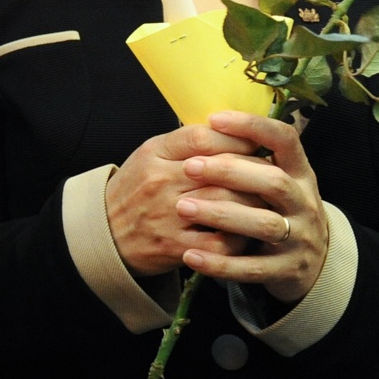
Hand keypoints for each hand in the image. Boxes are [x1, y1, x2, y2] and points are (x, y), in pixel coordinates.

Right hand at [106, 121, 268, 276]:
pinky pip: (219, 242)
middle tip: (275, 177)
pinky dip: (239, 239)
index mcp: (155, 153)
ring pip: (225, 204)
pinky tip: (247, 235)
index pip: (203, 136)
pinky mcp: (174, 246)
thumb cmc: (136, 190)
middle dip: (256, 174)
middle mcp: (160, 181)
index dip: (236, 138)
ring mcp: (167, 215)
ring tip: (269, 204)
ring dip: (254, 205)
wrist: (104, 233)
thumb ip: (187, 143)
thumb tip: (235, 132)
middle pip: (222, 170)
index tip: (255, 145)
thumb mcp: (151, 156)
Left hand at [174, 111, 327, 303]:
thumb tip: (205, 127)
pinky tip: (190, 255)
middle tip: (189, 166)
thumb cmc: (278, 210)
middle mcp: (304, 203)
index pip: (285, 139)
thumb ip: (249, 159)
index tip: (214, 119)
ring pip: (264, 225)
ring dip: (222, 214)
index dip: (253, 126)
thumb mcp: (274, 181)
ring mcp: (300, 238)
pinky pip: (252, 268)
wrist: (311, 264)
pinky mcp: (287, 270)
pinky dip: (220, 263)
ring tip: (182, 207)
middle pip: (274, 182)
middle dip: (231, 172)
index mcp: (299, 173)